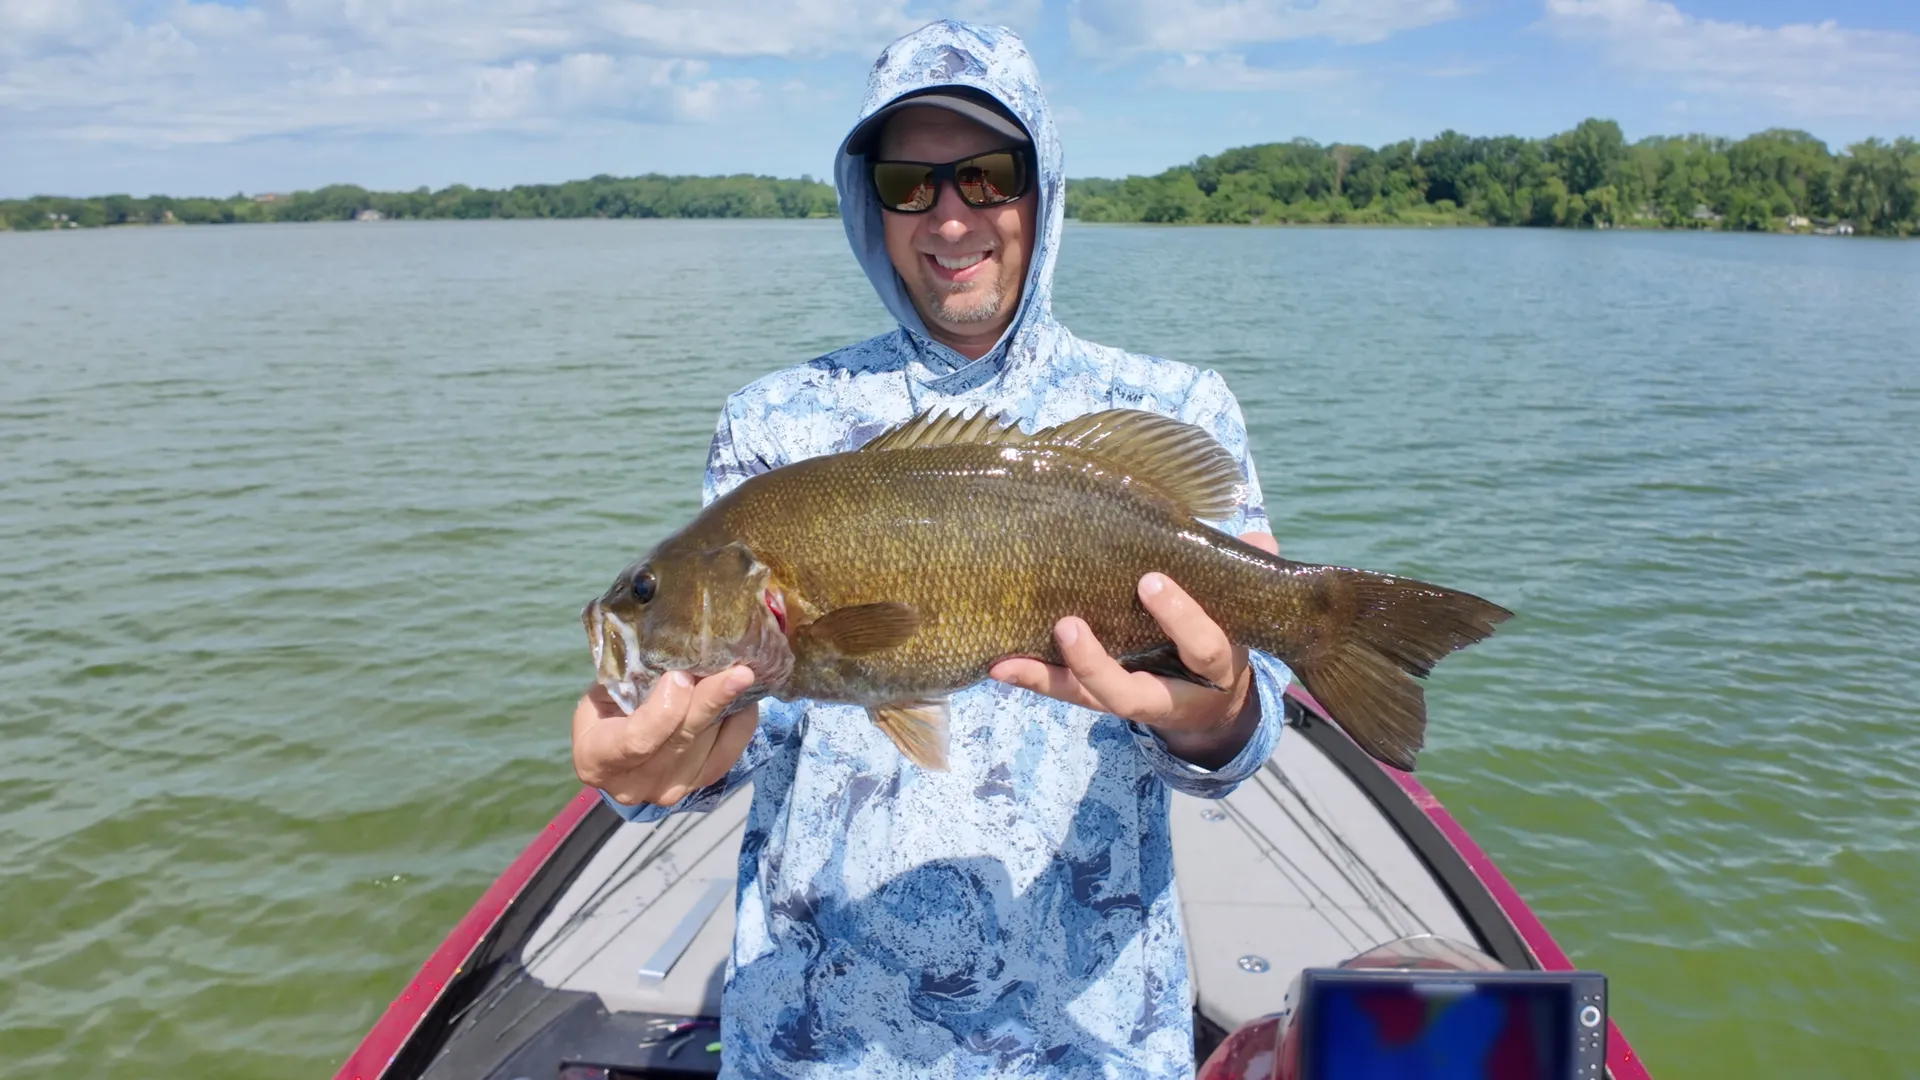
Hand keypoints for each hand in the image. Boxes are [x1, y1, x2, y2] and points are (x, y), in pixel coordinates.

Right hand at [571, 666, 758, 807]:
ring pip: (708, 745)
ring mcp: (669, 789)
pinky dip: (740, 723)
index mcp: (597, 758)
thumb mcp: (604, 691)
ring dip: (729, 706)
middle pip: (680, 740)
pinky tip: (746, 697)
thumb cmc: (605, 710)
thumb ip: (632, 681)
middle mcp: (633, 784)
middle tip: (738, 671)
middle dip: (710, 701)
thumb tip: (678, 655)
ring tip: (743, 672)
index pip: (636, 740)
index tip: (681, 676)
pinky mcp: (698, 784)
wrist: (615, 748)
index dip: (663, 710)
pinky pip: (728, 753)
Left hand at [989, 532, 1278, 769]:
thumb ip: (1244, 572)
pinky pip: (1064, 695)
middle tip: (1067, 626)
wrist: (1213, 709)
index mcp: (1215, 668)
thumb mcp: (1240, 612)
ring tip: (1008, 660)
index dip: (1180, 619)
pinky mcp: (1098, 701)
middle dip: (1098, 664)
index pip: (1204, 649)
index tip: (1151, 580)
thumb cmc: (1221, 636)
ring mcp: (1130, 702)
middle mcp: (1171, 696)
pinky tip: (996, 664)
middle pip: (1132, 694)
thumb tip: (1257, 535)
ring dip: (1048, 679)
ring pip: (1088, 701)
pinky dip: (1032, 680)